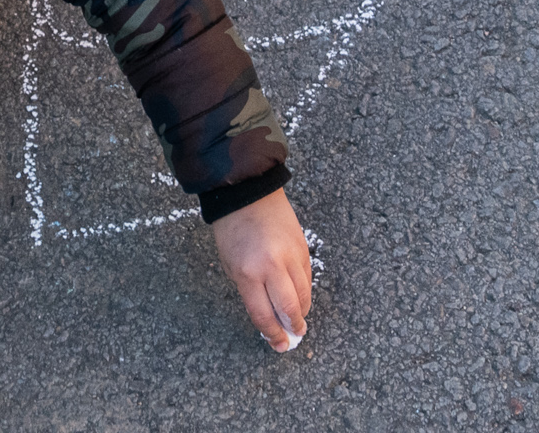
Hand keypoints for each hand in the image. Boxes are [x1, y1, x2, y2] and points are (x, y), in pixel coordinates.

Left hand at [210, 189, 313, 350]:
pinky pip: (307, 276)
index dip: (273, 334)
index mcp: (248, 274)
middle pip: (290, 308)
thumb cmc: (232, 231)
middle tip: (295, 335)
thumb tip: (269, 317)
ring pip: (304, 293)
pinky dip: (305, 289)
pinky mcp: (303, 246)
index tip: (278, 344)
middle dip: (294, 327)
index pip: (264, 315)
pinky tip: (300, 295)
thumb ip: (250, 292)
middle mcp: (272, 267)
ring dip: (302, 310)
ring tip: (299, 318)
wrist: (248, 193)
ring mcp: (291, 255)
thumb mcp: (231, 266)